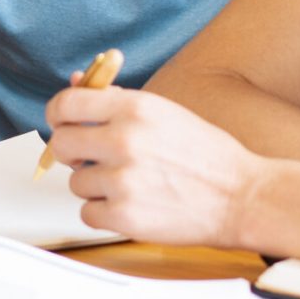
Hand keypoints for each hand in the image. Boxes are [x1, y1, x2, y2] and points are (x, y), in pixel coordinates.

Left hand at [44, 86, 257, 246]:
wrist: (240, 197)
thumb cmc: (206, 155)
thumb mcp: (164, 112)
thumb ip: (116, 100)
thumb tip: (74, 82)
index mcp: (135, 108)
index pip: (66, 103)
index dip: (58, 114)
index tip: (62, 122)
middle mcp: (124, 140)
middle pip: (61, 143)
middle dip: (71, 151)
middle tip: (90, 156)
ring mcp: (123, 180)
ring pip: (76, 182)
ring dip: (95, 185)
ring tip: (129, 183)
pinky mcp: (124, 216)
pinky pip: (86, 213)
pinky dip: (104, 212)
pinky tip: (131, 204)